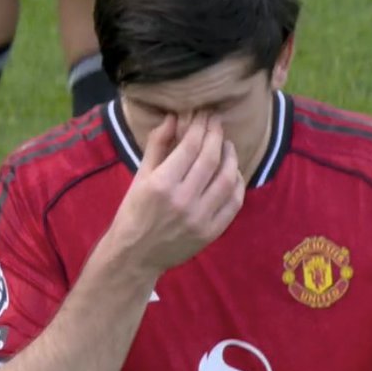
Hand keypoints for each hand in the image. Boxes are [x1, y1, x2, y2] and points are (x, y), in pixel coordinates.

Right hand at [106, 113, 244, 274]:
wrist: (136, 256)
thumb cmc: (134, 212)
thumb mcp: (140, 176)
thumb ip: (157, 145)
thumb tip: (174, 117)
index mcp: (161, 184)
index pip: (190, 146)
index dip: (201, 126)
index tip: (205, 114)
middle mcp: (182, 200)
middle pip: (210, 159)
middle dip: (216, 135)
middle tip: (217, 123)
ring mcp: (199, 218)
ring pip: (226, 179)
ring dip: (231, 157)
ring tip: (227, 145)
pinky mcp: (211, 232)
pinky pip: (234, 203)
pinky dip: (237, 183)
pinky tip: (233, 172)